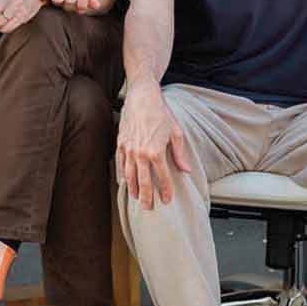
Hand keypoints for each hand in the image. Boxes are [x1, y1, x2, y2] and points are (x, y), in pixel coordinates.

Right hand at [116, 84, 191, 208]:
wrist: (142, 97)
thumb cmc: (161, 113)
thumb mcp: (176, 132)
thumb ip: (179, 154)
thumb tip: (185, 170)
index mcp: (156, 152)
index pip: (162, 178)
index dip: (166, 191)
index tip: (167, 200)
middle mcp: (141, 154)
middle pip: (144, 182)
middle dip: (147, 197)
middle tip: (149, 208)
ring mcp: (129, 149)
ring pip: (129, 175)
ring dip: (133, 189)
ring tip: (137, 199)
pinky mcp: (121, 143)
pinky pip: (120, 164)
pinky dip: (122, 175)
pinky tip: (125, 182)